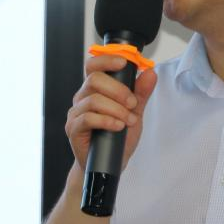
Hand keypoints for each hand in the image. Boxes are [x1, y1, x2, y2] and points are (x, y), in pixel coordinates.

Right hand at [66, 54, 157, 171]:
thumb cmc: (119, 137)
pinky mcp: (73, 128)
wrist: (110, 164)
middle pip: (95, 79)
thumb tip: (151, 72)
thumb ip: (141, 93)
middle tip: (133, 104)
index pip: (94, 65)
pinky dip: (106, 121)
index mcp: (95, 89)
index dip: (106, 60)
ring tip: (128, 121)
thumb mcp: (135, 112)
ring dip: (116, 109)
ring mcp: (76, 113)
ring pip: (93, 99)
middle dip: (118, 90)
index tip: (123, 63)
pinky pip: (87, 118)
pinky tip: (117, 126)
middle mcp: (83, 97)